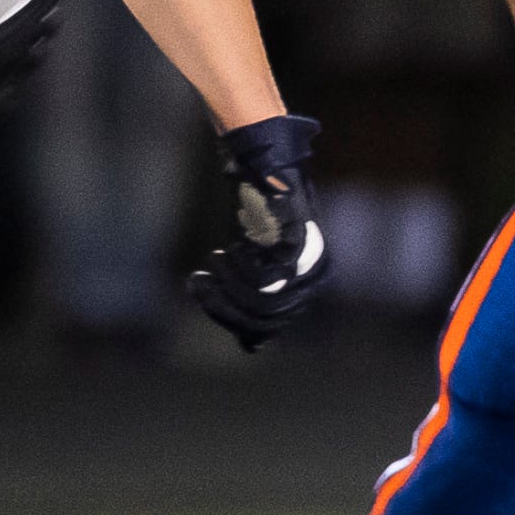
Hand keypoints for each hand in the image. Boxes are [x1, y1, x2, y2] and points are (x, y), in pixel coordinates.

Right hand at [187, 114, 327, 349]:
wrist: (265, 166)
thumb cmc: (257, 213)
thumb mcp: (254, 262)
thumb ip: (257, 300)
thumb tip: (253, 349)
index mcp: (309, 286)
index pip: (269, 326)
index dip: (230, 319)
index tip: (204, 296)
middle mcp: (316, 278)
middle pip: (264, 319)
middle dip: (222, 307)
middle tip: (198, 285)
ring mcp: (310, 262)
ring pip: (261, 303)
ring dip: (227, 288)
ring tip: (213, 264)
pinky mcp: (300, 245)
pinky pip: (262, 279)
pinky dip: (236, 269)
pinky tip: (225, 249)